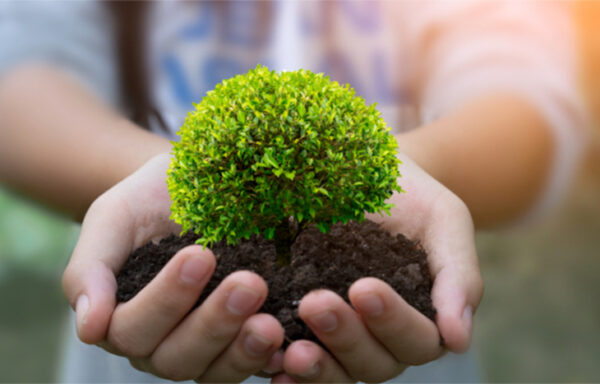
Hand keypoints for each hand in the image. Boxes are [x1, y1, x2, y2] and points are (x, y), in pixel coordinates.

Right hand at [62, 153, 284, 381]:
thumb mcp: (113, 219)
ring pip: (217, 370)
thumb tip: (89, 327)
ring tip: (273, 323)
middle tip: (249, 283)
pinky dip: (272, 359)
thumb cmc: (149, 200)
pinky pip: (255, 365)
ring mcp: (205, 348)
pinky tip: (292, 344)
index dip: (166, 300)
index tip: (200, 255)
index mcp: (123, 319)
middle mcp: (161, 343)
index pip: (133, 329)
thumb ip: (90, 269)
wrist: (196, 186)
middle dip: (213, 323)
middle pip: (177, 357)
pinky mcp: (242, 343)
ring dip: (245, 350)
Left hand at [274, 154, 483, 382]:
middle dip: (346, 337)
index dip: (392, 322)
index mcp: (423, 318)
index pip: (417, 339)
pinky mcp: (305, 329)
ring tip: (286, 347)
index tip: (364, 288)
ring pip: (337, 371)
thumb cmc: (410, 196)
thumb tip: (458, 340)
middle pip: (374, 363)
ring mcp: (342, 338)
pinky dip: (281, 365)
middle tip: (316, 303)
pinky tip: (266, 360)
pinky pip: (296, 359)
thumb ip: (458, 275)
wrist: (364, 171)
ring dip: (314, 365)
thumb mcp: (444, 222)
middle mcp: (383, 338)